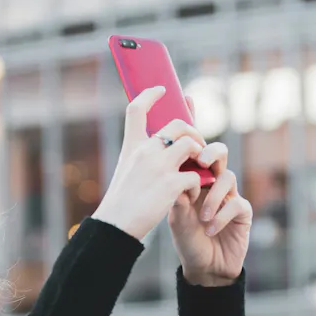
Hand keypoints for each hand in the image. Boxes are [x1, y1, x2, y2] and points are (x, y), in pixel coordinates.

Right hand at [91, 86, 207, 240]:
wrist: (116, 226)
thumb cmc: (120, 204)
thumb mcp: (126, 172)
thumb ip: (141, 159)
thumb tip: (161, 151)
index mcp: (132, 147)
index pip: (136, 109)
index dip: (150, 95)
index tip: (160, 89)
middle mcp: (145, 151)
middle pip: (177, 124)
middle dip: (193, 132)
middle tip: (198, 147)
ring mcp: (159, 166)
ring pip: (191, 144)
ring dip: (200, 155)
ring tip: (200, 169)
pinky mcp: (171, 184)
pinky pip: (196, 175)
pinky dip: (198, 185)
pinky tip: (190, 195)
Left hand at [168, 138, 251, 285]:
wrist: (204, 268)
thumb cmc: (188, 241)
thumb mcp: (177, 221)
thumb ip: (178, 200)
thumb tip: (177, 179)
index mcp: (196, 182)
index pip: (197, 156)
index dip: (193, 150)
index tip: (181, 156)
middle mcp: (214, 185)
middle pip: (220, 155)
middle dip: (212, 153)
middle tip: (202, 161)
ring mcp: (230, 197)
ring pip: (228, 178)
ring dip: (214, 196)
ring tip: (203, 217)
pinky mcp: (243, 213)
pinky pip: (236, 204)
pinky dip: (221, 216)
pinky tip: (210, 230)